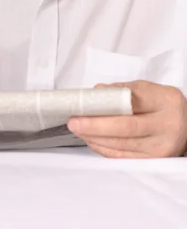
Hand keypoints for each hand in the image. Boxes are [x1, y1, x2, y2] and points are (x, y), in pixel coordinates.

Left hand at [67, 80, 186, 157]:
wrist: (186, 126)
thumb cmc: (162, 104)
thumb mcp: (148, 89)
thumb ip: (123, 90)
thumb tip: (97, 92)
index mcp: (166, 102)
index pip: (132, 104)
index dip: (106, 106)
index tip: (84, 104)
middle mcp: (167, 127)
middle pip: (126, 129)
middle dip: (95, 126)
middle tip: (74, 121)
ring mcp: (161, 147)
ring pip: (123, 146)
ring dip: (96, 138)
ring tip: (78, 130)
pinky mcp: (154, 161)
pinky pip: (125, 157)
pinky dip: (105, 149)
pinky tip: (91, 141)